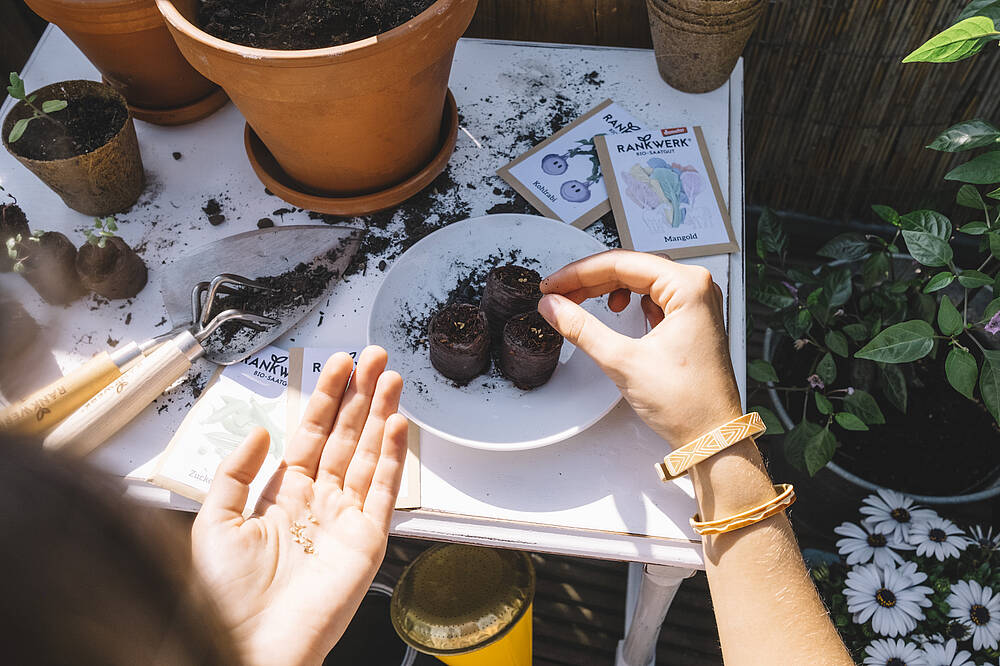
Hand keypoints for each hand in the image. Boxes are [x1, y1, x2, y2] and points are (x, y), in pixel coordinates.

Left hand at [191, 346, 407, 665]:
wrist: (250, 645)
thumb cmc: (224, 597)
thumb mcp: (215, 521)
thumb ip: (236, 472)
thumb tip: (263, 431)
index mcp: (284, 494)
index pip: (312, 433)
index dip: (327, 397)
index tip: (339, 365)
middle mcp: (318, 501)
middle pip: (347, 436)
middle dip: (361, 394)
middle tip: (375, 357)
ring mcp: (345, 518)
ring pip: (369, 454)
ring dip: (381, 415)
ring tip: (391, 379)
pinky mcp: (366, 540)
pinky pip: (383, 490)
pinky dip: (393, 457)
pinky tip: (397, 425)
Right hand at [538, 249, 741, 446]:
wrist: (711, 436)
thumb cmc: (687, 402)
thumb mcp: (623, 361)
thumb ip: (582, 328)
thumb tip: (553, 306)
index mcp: (688, 286)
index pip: (622, 263)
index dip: (580, 273)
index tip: (553, 285)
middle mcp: (696, 288)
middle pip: (630, 268)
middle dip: (590, 280)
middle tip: (557, 294)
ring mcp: (695, 304)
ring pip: (639, 282)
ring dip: (605, 289)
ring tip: (578, 301)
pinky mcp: (689, 321)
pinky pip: (651, 298)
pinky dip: (626, 302)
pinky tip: (611, 311)